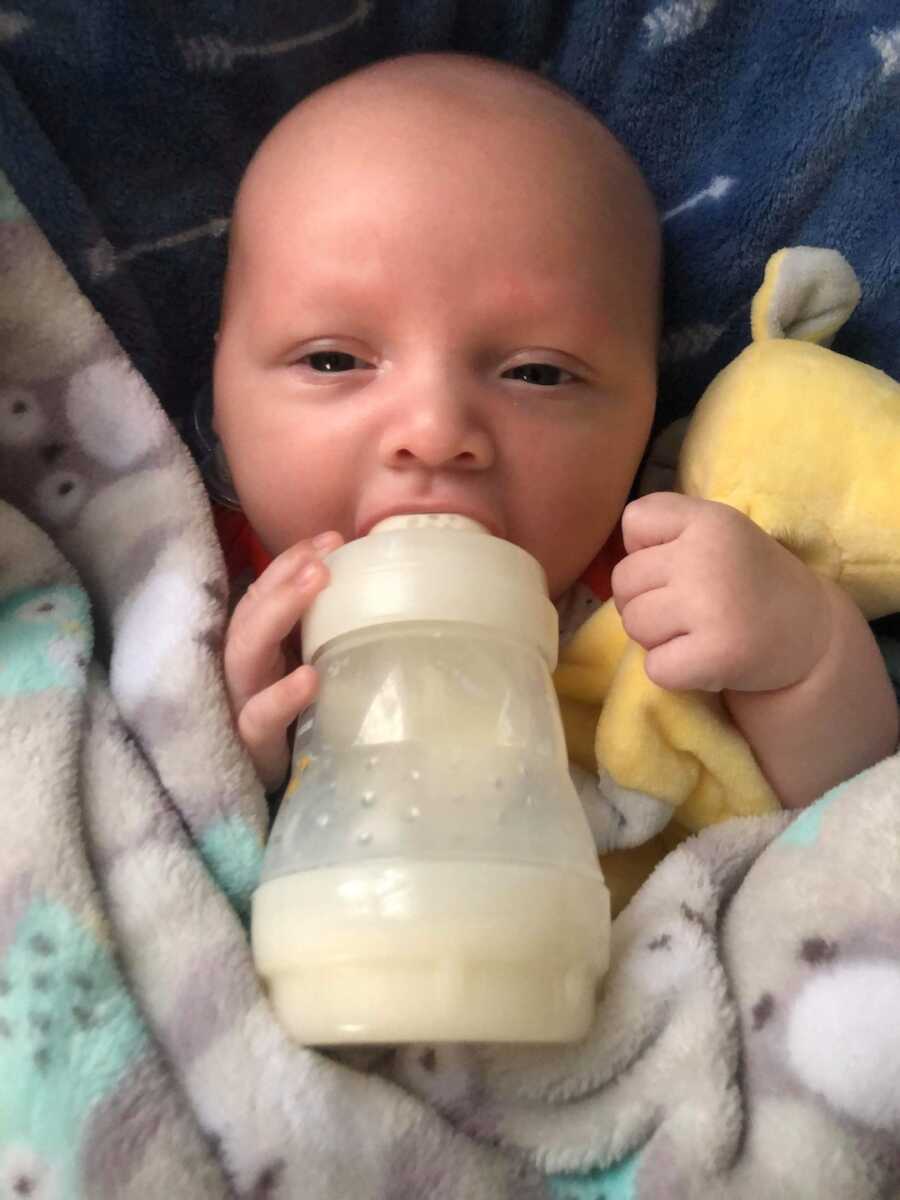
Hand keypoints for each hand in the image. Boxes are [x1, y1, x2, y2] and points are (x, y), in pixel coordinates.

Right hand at [223, 531, 343, 789]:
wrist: (283, 790)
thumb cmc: (298, 722)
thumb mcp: (307, 668)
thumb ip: (323, 633)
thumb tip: (373, 586)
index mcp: (255, 647)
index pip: (263, 593)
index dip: (291, 563)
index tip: (332, 540)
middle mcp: (240, 669)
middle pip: (249, 614)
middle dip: (283, 579)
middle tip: (324, 555)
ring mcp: (239, 704)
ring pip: (244, 653)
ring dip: (278, 613)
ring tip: (316, 583)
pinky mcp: (250, 745)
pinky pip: (258, 718)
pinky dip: (281, 696)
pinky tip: (310, 678)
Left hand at [611, 493, 830, 694]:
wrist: (812, 636)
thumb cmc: (747, 582)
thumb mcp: (716, 533)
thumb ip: (665, 530)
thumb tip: (616, 558)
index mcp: (710, 519)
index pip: (634, 520)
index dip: (647, 549)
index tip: (681, 565)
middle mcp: (708, 556)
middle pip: (624, 580)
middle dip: (645, 601)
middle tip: (689, 610)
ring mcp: (713, 606)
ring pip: (633, 624)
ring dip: (656, 638)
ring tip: (696, 633)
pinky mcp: (718, 655)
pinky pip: (655, 667)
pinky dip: (672, 672)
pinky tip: (704, 660)